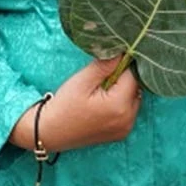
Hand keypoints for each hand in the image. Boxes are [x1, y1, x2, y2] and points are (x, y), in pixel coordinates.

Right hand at [17, 57, 141, 152]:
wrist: (49, 132)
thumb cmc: (64, 105)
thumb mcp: (83, 80)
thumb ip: (106, 65)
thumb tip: (124, 51)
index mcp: (120, 106)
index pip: (132, 75)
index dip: (121, 66)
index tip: (106, 65)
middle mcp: (128, 120)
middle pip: (136, 88)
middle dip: (123, 79)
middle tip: (100, 80)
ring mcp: (125, 129)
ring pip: (133, 99)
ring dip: (122, 92)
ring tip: (99, 93)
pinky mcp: (121, 134)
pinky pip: (128, 111)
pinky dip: (120, 104)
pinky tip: (101, 104)